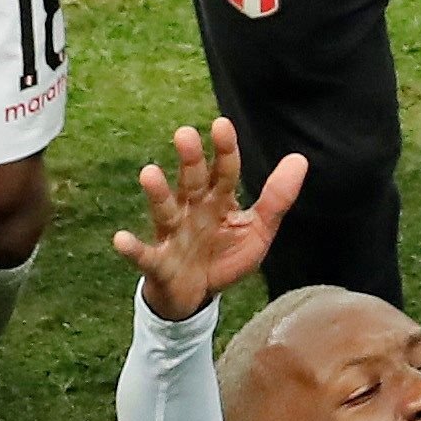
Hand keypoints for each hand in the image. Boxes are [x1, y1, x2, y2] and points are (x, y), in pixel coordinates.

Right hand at [113, 119, 307, 323]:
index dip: (224, 150)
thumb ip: (276, 198)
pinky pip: (145, 254)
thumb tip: (299, 159)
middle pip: (192, 182)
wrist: (196, 296)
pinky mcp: (158, 262)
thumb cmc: (225, 256)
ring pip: (165, 210)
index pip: (224, 172)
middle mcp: (192, 210)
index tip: (221, 124)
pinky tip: (121, 239)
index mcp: (218, 201)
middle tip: (185, 134)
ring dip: (157, 193)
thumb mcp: (258, 230)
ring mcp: (173, 234)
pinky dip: (132, 248)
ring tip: (149, 173)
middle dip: (189, 160)